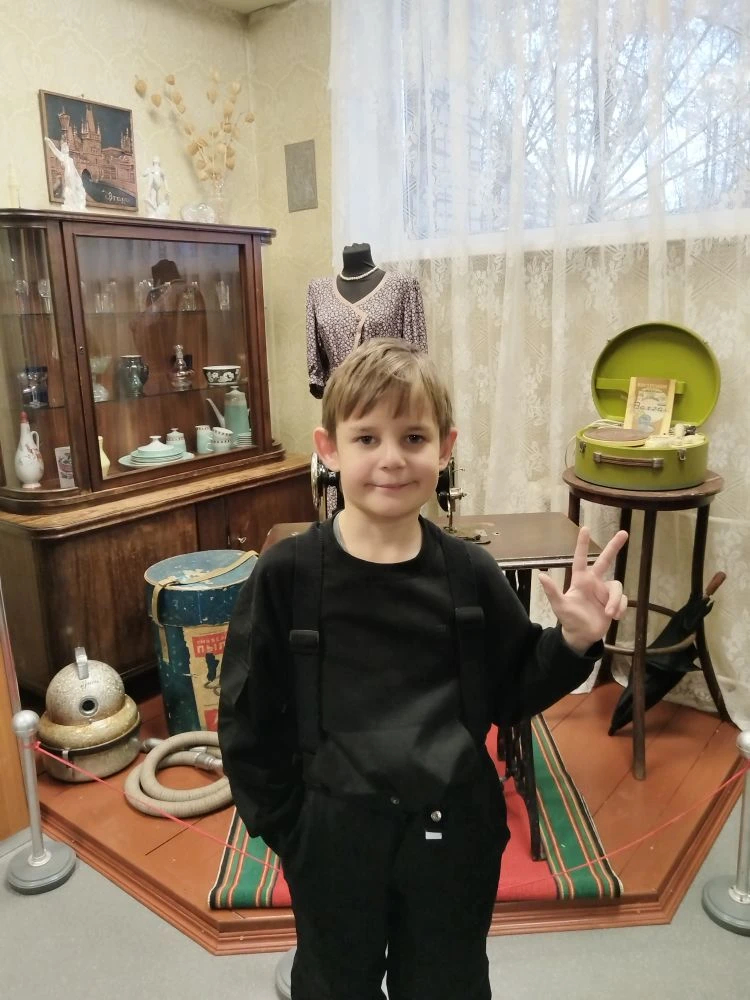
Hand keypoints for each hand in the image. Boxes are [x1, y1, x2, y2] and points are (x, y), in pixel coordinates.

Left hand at [538, 527, 627, 654]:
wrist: (582, 635)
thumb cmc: (568, 618)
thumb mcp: (559, 606)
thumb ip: (552, 591)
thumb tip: (541, 575)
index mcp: (581, 580)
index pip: (581, 558)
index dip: (582, 544)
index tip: (585, 527)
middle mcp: (595, 582)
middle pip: (606, 560)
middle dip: (614, 546)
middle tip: (624, 532)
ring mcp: (605, 592)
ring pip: (617, 587)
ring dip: (615, 601)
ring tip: (609, 614)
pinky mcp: (614, 602)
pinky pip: (623, 600)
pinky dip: (620, 608)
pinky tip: (614, 617)